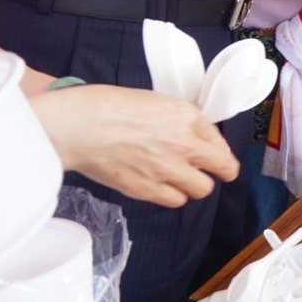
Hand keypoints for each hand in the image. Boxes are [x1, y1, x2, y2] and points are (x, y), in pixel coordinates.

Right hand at [29, 85, 238, 206]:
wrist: (77, 126)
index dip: (218, 149)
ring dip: (194, 184)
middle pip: (224, 169)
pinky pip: (176, 200)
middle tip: (212, 171)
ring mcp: (167, 169)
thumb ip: (181, 119)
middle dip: (221, 171)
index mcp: (187, 116)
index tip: (215, 153)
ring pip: (202, 189)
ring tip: (180, 178)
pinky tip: (161, 186)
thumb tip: (197, 134)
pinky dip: (172, 195)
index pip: (220, 141)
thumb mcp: (155, 101)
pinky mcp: (148, 189)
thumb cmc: (107, 106)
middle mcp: (184, 144)